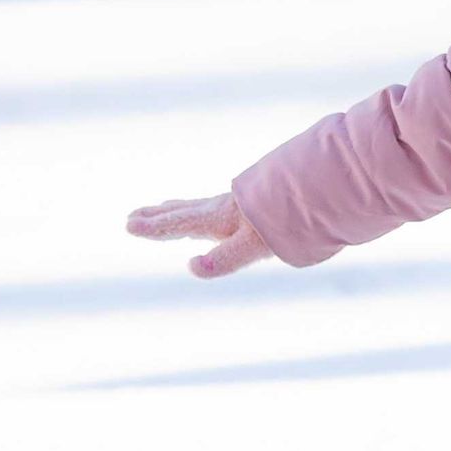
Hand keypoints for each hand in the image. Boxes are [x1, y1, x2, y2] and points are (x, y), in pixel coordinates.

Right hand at [125, 191, 275, 278]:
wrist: (322, 183)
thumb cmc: (287, 218)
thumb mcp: (255, 243)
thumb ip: (225, 259)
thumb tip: (192, 268)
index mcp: (218, 218)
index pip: (179, 224)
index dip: (155, 228)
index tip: (129, 226)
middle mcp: (225, 208)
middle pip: (184, 212)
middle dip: (158, 217)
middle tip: (132, 217)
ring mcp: (241, 202)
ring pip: (201, 205)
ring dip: (179, 208)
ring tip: (164, 208)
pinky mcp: (259, 198)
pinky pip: (220, 203)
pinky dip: (206, 206)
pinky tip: (218, 208)